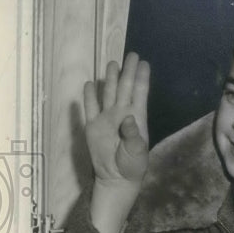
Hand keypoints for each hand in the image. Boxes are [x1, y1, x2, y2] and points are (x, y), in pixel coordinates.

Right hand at [84, 52, 150, 186]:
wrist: (116, 178)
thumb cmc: (132, 165)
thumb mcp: (137, 152)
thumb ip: (133, 136)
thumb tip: (128, 118)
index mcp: (136, 118)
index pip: (139, 93)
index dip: (141, 78)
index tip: (144, 63)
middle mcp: (121, 114)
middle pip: (124, 88)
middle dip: (127, 72)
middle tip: (131, 54)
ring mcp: (106, 118)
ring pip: (108, 93)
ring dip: (109, 79)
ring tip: (112, 63)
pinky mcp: (92, 126)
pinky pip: (90, 108)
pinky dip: (89, 96)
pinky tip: (89, 84)